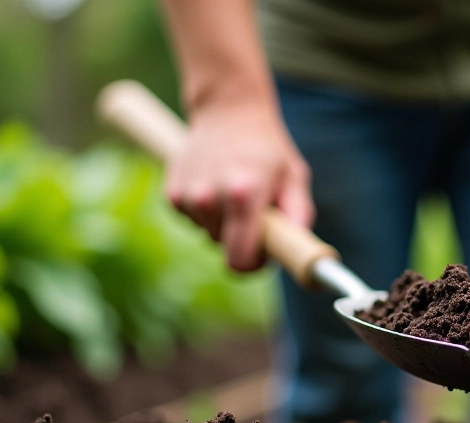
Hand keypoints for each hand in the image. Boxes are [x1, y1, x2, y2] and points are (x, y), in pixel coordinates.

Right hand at [165, 103, 312, 271]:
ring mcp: (187, 195)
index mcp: (244, 195)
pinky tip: (214, 186)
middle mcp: (210, 197)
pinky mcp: (170, 193)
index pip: (240, 259)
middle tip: (254, 211)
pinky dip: (204, 212)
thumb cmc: (267, 149)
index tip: (263, 255)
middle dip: (241, 239)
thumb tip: (299, 250)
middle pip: (224, 249)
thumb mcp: (294, 177)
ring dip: (222, 224)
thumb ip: (298, 214)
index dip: (254, 265)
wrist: (227, 110)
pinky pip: (192, 221)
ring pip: (207, 235)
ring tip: (234, 192)